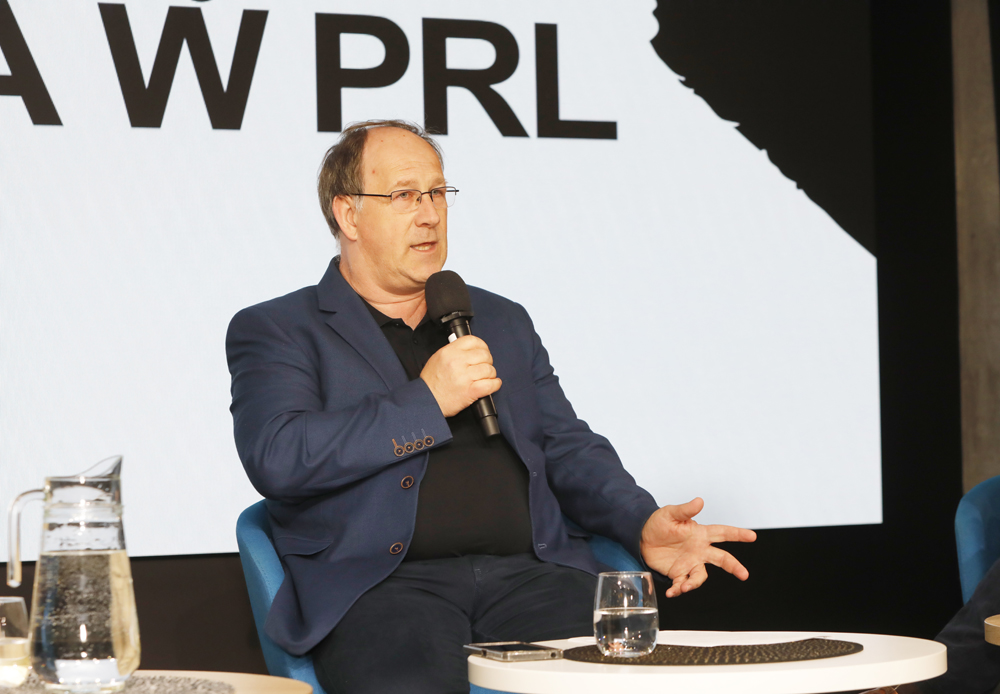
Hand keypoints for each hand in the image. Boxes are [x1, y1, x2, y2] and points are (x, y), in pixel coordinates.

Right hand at [420, 335, 501, 416]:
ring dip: (490, 374)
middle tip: (483, 367)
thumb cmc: (431, 382)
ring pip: (489, 369)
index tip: (483, 351)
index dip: (482, 346)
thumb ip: (454, 352)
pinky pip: (491, 384)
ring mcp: (465, 377)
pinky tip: (492, 384)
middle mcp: (457, 362)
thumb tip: (471, 349)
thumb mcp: (438, 359)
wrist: (426, 401)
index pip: (473, 340)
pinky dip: (495, 384)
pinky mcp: (471, 391)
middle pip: (484, 354)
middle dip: (487, 361)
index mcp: (449, 352)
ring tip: (485, 377)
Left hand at [639, 497, 755, 597]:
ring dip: (694, 583)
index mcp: (700, 534)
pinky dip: (678, 589)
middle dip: (734, 566)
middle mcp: (699, 550)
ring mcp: (690, 563)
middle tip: (744, 574)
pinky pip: (682, 584)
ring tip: (684, 586)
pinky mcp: (678, 573)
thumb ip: (686, 510)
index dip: (737, 534)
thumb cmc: (659, 523)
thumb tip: (699, 501)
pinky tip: (672, 592)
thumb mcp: (670, 514)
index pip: (722, 533)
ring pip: (701, 576)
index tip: (752, 536)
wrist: (642, 537)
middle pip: (721, 558)